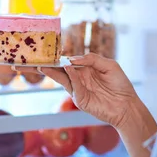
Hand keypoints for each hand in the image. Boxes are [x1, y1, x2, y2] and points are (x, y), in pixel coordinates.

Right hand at [19, 54, 138, 127]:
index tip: (44, 51)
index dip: (57, 57)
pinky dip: (71, 76)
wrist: (127, 105)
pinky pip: (74, 85)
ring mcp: (78, 90)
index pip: (67, 62)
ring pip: (61, 79)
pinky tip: (68, 67)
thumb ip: (92, 59)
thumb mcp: (109, 65)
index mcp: (84, 70)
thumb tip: (73, 59)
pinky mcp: (80, 100)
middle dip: (44, 67)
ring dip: (51, 71)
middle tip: (29, 62)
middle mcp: (78, 79)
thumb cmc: (121, 85)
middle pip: (58, 71)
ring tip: (41, 65)